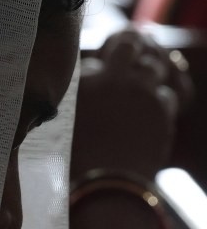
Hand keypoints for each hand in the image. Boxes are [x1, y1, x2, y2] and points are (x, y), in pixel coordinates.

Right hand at [71, 29, 180, 180]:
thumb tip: (83, 92)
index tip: (102, 77)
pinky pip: (167, 94)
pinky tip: (151, 116)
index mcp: (80, 82)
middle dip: (132, 47)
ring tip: (142, 90)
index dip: (100, 71)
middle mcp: (109, 79)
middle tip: (133, 54)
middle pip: (128, 45)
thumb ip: (73, 101)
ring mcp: (138, 91)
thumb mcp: (62, 124)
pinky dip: (160, 102)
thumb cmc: (76, 160)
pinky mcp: (160, 108)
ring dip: (149, 75)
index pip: (94, 62)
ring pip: (153, 67)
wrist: (106, 184)